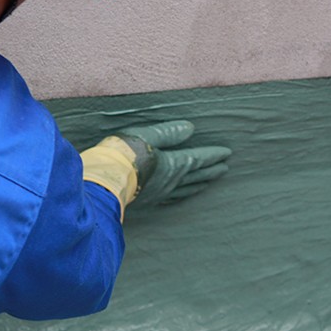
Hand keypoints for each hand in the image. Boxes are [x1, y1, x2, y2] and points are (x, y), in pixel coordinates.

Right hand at [116, 120, 230, 203]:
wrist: (103, 182)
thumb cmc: (123, 154)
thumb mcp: (147, 136)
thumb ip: (168, 133)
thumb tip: (190, 128)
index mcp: (173, 163)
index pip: (198, 158)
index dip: (213, 155)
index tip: (226, 153)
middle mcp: (171, 181)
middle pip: (196, 175)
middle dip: (211, 170)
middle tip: (225, 168)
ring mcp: (160, 193)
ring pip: (185, 189)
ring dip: (199, 184)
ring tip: (208, 182)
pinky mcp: (148, 202)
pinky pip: (171, 199)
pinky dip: (181, 196)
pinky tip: (179, 196)